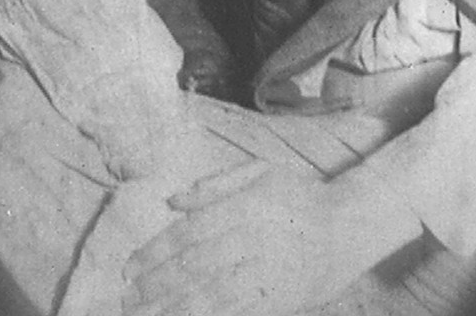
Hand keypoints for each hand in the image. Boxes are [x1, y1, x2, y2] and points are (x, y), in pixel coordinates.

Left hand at [122, 161, 398, 315]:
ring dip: (171, 309)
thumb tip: (171, 200)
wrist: (348, 228)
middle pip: (194, 267)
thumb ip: (215, 184)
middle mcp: (253, 239)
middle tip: (127, 299)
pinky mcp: (276, 301)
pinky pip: (234, 314)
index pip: (190, 232)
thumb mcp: (262, 172)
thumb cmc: (299, 196)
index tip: (129, 268)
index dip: (156, 252)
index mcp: (247, 206)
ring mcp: (265, 273)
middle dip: (155, 286)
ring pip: (209, 296)